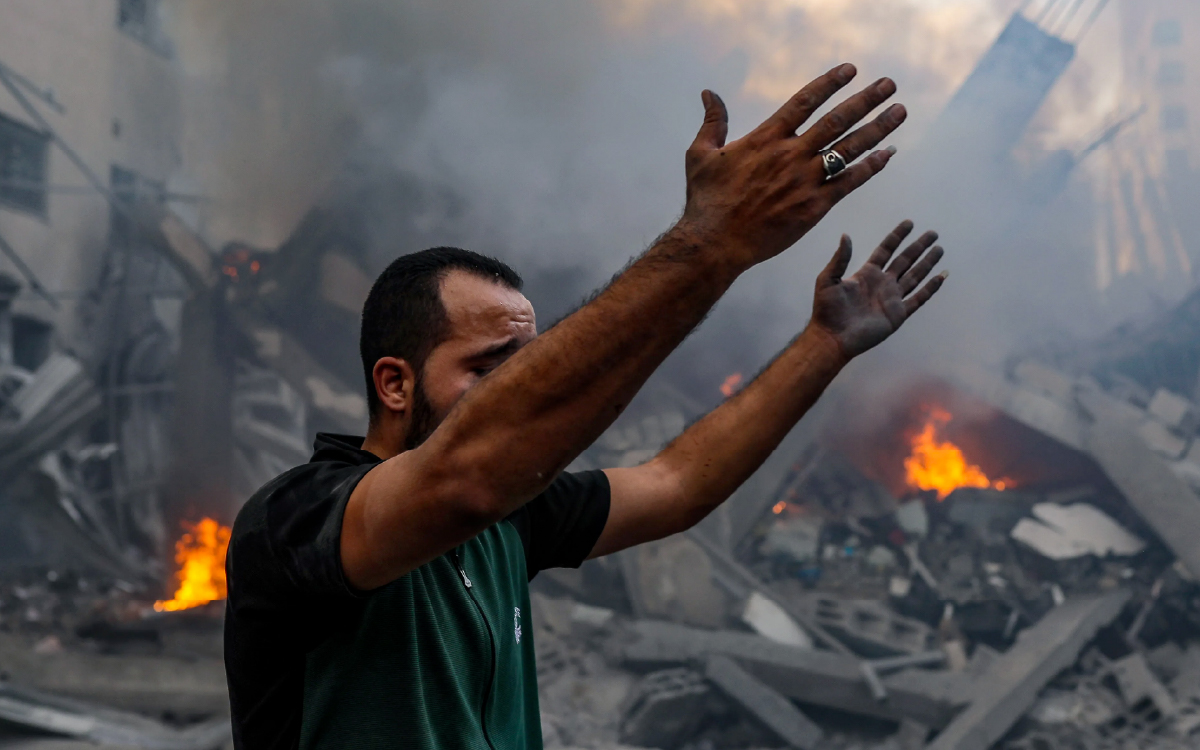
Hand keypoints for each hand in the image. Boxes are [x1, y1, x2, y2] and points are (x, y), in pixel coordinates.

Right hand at [677, 64, 906, 269]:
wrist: (716, 243)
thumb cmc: (706, 201)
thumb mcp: (700, 155)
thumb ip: (712, 122)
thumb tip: (708, 94)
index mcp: (766, 138)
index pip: (805, 101)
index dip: (830, 83)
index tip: (851, 69)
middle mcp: (790, 155)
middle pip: (837, 120)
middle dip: (866, 100)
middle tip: (889, 85)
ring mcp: (805, 181)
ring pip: (849, 149)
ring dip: (878, 128)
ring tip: (899, 112)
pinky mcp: (814, 207)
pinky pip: (849, 182)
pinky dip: (870, 167)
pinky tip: (888, 154)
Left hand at [810, 221, 946, 358]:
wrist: (833, 337)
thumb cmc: (827, 309)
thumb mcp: (828, 279)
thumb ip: (840, 259)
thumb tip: (846, 235)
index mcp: (867, 274)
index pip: (886, 250)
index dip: (897, 236)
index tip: (909, 223)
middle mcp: (882, 283)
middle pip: (905, 260)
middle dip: (918, 247)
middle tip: (933, 234)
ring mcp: (892, 298)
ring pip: (915, 276)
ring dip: (927, 263)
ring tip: (939, 249)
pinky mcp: (898, 314)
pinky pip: (918, 298)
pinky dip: (930, 288)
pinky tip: (941, 276)